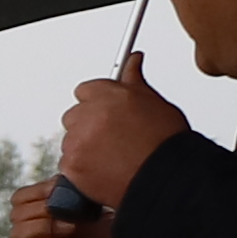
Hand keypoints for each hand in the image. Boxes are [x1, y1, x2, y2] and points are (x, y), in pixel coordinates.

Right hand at [6, 176, 104, 237]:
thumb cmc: (112, 233)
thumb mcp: (93, 204)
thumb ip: (74, 190)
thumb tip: (63, 174)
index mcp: (45, 211)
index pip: (20, 198)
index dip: (37, 191)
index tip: (58, 189)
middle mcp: (37, 230)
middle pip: (16, 214)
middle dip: (42, 210)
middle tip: (70, 215)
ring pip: (17, 234)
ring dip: (44, 228)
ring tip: (71, 231)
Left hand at [60, 56, 186, 211]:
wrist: (168, 178)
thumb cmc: (167, 143)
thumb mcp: (156, 103)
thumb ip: (134, 81)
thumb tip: (133, 59)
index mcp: (109, 95)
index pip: (86, 90)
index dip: (98, 104)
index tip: (108, 115)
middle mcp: (89, 115)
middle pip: (75, 115)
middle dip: (89, 125)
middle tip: (114, 140)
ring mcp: (78, 141)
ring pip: (71, 140)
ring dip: (85, 147)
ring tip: (114, 158)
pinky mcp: (72, 165)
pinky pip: (68, 164)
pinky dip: (82, 169)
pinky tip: (106, 171)